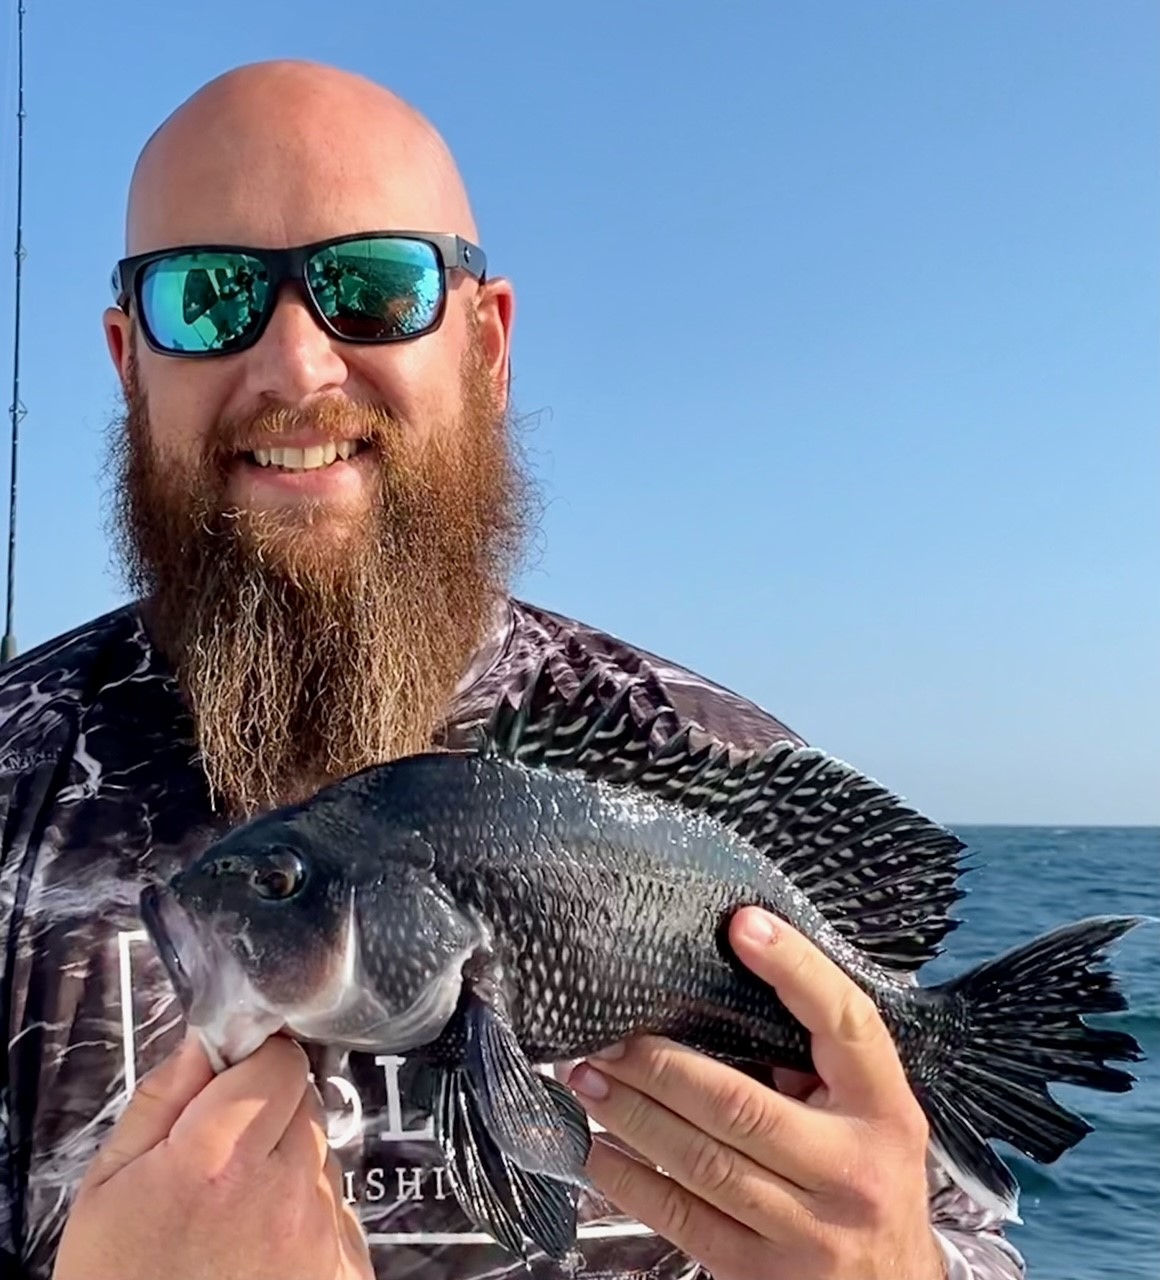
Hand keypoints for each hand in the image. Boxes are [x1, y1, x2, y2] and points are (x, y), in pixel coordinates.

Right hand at [52, 1031, 371, 1279]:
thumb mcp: (107, 1189)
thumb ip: (162, 1100)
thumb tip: (207, 1041)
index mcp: (217, 1158)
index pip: (280, 1060)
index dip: (255, 1061)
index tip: (233, 1078)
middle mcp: (282, 1189)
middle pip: (305, 1100)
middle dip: (270, 1110)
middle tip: (224, 1153)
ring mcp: (320, 1231)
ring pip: (322, 1151)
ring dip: (290, 1161)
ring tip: (237, 1208)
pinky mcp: (345, 1266)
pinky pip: (339, 1206)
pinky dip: (309, 1211)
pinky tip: (263, 1241)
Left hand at [566, 909, 946, 1279]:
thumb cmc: (869, 1180)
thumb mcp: (869, 1117)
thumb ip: (815, 1062)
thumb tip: (716, 989)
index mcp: (883, 1111)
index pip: (845, 1024)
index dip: (796, 970)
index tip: (743, 924)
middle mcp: (850, 1171)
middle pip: (739, 1104)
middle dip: (659, 1065)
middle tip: (606, 1035)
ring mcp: (806, 1231)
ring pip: (701, 1162)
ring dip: (630, 1114)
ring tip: (584, 1077)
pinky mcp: (761, 1275)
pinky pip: (681, 1219)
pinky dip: (629, 1179)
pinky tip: (594, 1147)